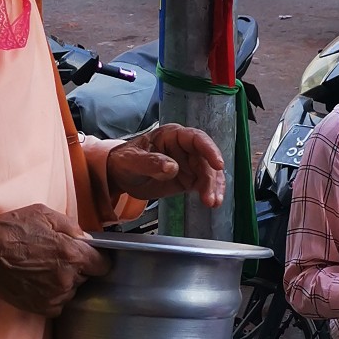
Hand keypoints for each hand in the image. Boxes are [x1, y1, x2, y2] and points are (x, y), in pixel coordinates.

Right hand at [0, 204, 107, 317]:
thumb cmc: (9, 231)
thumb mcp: (42, 214)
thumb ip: (71, 226)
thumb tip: (86, 238)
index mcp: (71, 254)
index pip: (103, 264)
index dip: (96, 258)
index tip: (88, 255)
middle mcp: (66, 278)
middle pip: (86, 277)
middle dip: (76, 268)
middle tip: (55, 257)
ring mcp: (54, 296)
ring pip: (72, 290)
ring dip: (64, 281)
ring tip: (42, 268)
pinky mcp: (42, 308)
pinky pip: (58, 303)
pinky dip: (52, 294)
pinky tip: (37, 281)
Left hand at [106, 125, 225, 208]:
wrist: (121, 176)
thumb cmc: (125, 161)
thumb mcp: (132, 161)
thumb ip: (151, 162)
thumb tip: (172, 167)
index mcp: (172, 135)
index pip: (196, 139)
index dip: (209, 150)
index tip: (218, 164)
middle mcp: (185, 147)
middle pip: (205, 160)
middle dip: (211, 178)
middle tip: (210, 198)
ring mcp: (188, 163)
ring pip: (208, 173)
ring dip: (213, 188)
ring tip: (212, 203)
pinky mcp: (189, 178)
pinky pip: (204, 184)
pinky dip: (210, 192)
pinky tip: (211, 202)